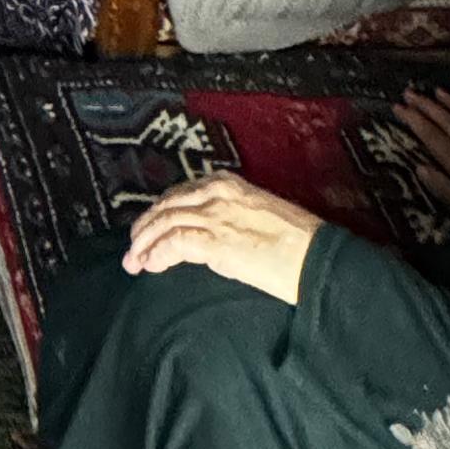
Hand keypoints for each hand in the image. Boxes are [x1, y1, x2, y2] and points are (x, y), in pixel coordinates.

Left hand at [122, 176, 326, 304]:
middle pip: (166, 205)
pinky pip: (174, 243)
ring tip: (134, 261)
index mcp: (227, 183)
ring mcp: (214, 214)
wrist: (316, 257)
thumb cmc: (297, 242)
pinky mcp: (215, 240)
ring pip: (164, 222)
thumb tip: (206, 238)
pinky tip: (151, 265)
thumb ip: (228, 218)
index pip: (180, 193)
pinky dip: (157, 253)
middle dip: (145, 227)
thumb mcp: (257, 217)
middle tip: (133, 248)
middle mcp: (216, 192)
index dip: (160, 211)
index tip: (149, 228)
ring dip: (144, 243)